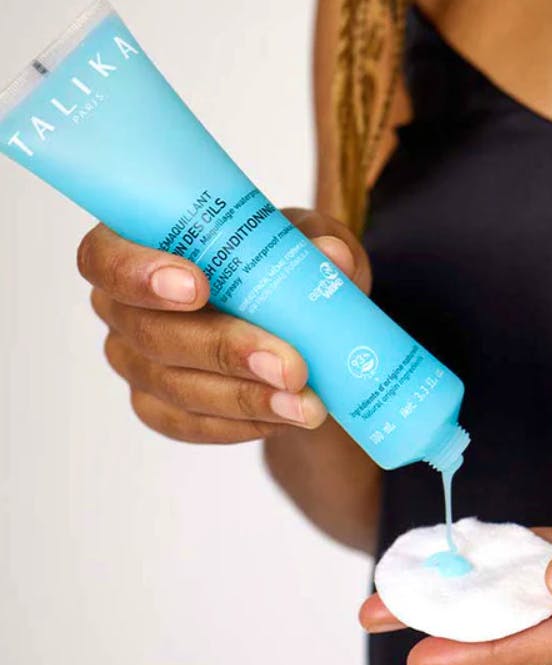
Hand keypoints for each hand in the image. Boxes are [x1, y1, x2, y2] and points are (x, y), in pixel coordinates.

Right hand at [77, 208, 371, 443]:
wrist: (292, 326)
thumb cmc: (278, 263)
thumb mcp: (306, 239)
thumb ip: (316, 240)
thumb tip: (333, 256)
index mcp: (138, 244)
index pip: (106, 256)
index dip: (139, 273)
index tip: (199, 285)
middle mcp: (123, 306)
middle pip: (149, 333)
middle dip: (225, 350)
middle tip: (291, 365)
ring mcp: (135, 362)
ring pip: (174, 387)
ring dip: (245, 398)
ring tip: (307, 404)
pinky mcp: (157, 407)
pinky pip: (189, 425)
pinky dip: (241, 423)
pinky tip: (284, 417)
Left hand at [359, 494, 551, 664]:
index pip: (548, 640)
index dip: (481, 650)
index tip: (419, 655)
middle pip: (521, 620)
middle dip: (447, 619)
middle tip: (376, 612)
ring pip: (534, 589)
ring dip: (474, 586)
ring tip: (412, 580)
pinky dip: (523, 555)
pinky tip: (484, 551)